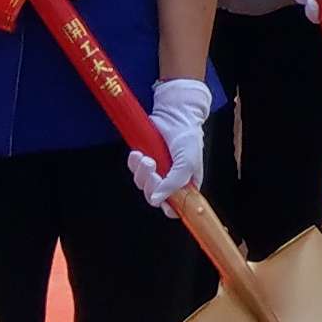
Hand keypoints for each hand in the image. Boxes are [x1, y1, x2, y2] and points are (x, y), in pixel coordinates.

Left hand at [130, 76, 211, 209]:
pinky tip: (137, 153)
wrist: (175, 113)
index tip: (162, 200)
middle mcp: (171, 180)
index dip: (167, 206)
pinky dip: (133, 163)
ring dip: (141, 172)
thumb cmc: (188, 136)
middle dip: (151, 184)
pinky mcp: (145, 160)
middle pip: (155, 196)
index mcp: (186, 184)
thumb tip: (157, 200)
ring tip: (146, 157)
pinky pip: (134, 170)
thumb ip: (174, 184)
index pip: (176, 207)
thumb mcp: (187, 162)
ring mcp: (157, 171)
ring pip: (142, 184)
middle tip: (153, 168)